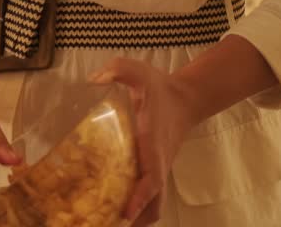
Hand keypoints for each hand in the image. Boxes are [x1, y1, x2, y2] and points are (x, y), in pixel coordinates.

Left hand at [90, 58, 201, 225]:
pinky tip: (109, 210)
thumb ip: (119, 69)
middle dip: (134, 220)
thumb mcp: (140, 72)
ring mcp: (157, 172)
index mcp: (154, 147)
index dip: (139, 198)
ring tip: (102, 222)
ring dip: (134, 219)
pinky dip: (134, 210)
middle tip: (103, 224)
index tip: (125, 213)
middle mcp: (157, 165)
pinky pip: (148, 199)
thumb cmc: (160, 89)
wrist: (185, 98)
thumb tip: (95, 79)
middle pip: (154, 206)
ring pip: (152, 207)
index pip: (152, 180)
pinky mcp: (153, 173)